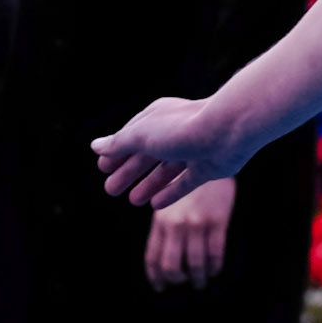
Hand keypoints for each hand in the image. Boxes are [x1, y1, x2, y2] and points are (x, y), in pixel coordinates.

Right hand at [91, 94, 246, 208]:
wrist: (226, 132)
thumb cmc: (180, 128)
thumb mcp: (142, 135)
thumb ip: (119, 143)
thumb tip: (95, 146)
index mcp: (158, 117)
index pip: (132, 136)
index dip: (117, 152)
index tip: (102, 168)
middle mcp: (174, 131)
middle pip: (146, 155)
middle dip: (128, 172)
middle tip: (110, 190)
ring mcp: (192, 149)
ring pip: (164, 170)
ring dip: (147, 184)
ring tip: (132, 200)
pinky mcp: (207, 167)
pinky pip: (184, 182)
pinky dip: (170, 192)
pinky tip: (156, 205)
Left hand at [144, 178, 236, 290]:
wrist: (210, 157)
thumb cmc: (186, 183)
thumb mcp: (168, 201)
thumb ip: (163, 226)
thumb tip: (160, 262)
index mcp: (160, 220)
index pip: (153, 258)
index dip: (156, 277)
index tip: (161, 287)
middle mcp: (176, 223)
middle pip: (171, 266)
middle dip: (176, 280)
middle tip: (183, 282)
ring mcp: (197, 223)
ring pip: (195, 264)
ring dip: (198, 279)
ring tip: (201, 282)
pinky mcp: (217, 220)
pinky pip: (216, 254)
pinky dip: (214, 267)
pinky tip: (214, 270)